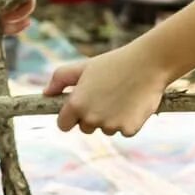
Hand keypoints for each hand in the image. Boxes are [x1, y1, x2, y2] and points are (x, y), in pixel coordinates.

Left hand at [46, 47, 168, 135]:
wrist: (148, 63)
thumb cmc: (114, 63)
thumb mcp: (83, 66)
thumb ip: (60, 79)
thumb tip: (46, 94)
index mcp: (76, 104)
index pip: (63, 125)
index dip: (70, 117)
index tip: (79, 108)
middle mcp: (91, 118)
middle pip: (85, 128)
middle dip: (92, 116)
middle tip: (106, 94)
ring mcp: (111, 126)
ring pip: (106, 129)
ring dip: (111, 118)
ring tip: (121, 95)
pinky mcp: (129, 130)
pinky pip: (124, 131)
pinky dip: (128, 121)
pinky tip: (133, 103)